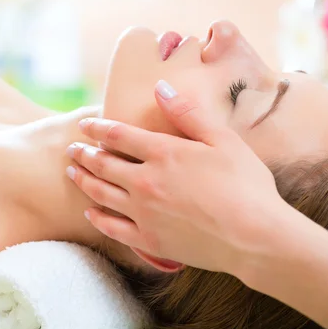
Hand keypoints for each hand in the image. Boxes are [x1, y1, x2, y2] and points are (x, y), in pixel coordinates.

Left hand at [66, 80, 289, 274]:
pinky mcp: (149, 241)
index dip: (97, 127)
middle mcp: (145, 182)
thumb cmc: (246, 185)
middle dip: (84, 154)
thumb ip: (188, 113)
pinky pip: (112, 228)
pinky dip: (97, 218)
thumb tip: (160, 87)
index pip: (118, 135)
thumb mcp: (222, 139)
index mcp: (163, 154)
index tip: (84, 124)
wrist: (255, 237)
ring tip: (72, 172)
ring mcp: (144, 213)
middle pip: (103, 164)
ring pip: (101, 194)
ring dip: (83, 180)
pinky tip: (89, 212)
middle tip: (72, 149)